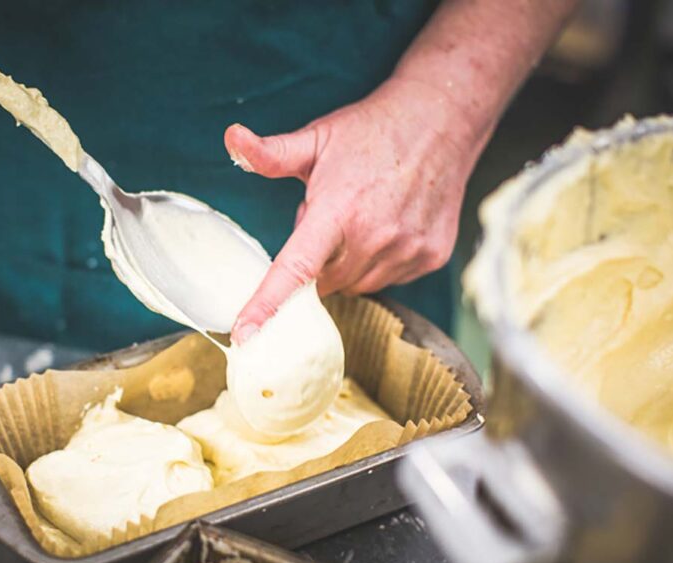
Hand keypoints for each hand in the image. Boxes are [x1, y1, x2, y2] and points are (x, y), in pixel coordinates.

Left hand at [225, 78, 486, 342]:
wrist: (441, 118)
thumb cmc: (371, 130)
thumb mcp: (316, 138)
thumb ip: (270, 153)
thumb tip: (231, 138)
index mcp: (338, 211)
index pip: (295, 270)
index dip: (266, 305)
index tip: (244, 335)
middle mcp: (374, 237)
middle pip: (324, 283)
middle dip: (318, 260)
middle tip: (330, 219)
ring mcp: (407, 250)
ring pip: (357, 284)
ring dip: (348, 265)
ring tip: (361, 217)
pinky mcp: (431, 257)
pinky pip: (390, 279)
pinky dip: (380, 262)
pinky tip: (388, 225)